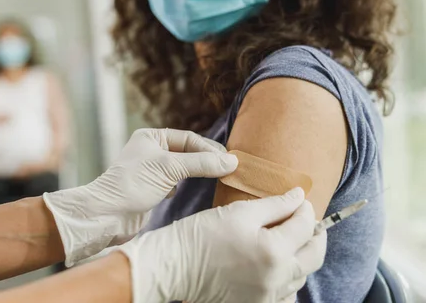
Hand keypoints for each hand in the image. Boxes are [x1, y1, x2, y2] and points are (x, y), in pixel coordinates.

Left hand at [43, 128, 237, 266]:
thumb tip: (232, 161)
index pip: (189, 138)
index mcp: (151, 137)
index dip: (209, 149)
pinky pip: (177, 182)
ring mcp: (152, 170)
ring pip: (184, 168)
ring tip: (220, 177)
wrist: (107, 215)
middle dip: (207, 159)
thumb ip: (201, 163)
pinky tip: (197, 188)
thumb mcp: (169, 168)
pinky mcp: (153, 189)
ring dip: (200, 171)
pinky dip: (189, 184)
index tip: (230, 161)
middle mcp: (151, 150)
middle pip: (188, 151)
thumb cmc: (132, 184)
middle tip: (229, 169)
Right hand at [120, 188, 326, 302]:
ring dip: (302, 256)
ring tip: (291, 239)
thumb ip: (275, 204)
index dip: (305, 209)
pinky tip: (278, 265)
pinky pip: (287, 293)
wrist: (174, 266)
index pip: (304, 227)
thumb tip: (299, 197)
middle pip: (313, 256)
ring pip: (302, 276)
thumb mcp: (239, 213)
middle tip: (308, 219)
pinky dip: (289, 278)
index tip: (301, 200)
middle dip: (315, 234)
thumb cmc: (202, 235)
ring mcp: (269, 297)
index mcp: (274, 252)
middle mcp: (277, 279)